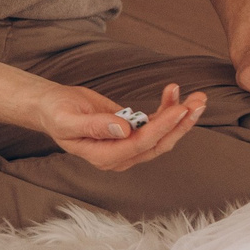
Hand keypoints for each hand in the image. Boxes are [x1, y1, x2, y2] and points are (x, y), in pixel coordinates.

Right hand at [28, 81, 204, 171]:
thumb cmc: (56, 113)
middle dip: (181, 124)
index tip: (179, 109)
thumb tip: (124, 128)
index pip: (139, 144)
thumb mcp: (68, 119)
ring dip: (180, 117)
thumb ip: (94, 126)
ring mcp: (128, 146)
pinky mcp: (132, 133)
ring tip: (197, 98)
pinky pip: (156, 124)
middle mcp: (120, 156)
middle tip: (198, 103)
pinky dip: (168, 109)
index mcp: (103, 157)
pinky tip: (173, 92)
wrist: (52, 107)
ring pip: (162, 136)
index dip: (162, 128)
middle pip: (158, 144)